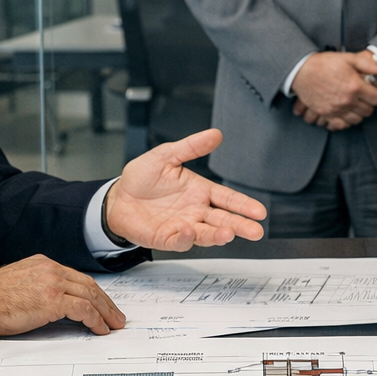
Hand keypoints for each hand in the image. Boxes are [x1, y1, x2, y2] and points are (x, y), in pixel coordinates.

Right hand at [0, 254, 125, 335]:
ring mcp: (52, 283)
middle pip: (89, 285)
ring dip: (106, 312)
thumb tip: (52, 304)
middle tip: (116, 316)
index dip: (93, 293)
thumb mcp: (19, 284)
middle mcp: (51, 269)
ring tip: (113, 325)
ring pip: (90, 296)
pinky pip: (83, 309)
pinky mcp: (52, 300)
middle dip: (106, 302)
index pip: (77, 278)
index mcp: (43, 264)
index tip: (102, 304)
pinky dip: (95, 320)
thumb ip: (38, 287)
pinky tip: (99, 329)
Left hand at [105, 128, 265, 249]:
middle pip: (223, 220)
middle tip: (256, 231)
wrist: (117, 197)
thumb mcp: (166, 155)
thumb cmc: (142, 178)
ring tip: (229, 233)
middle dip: (240, 226)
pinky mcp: (165, 238)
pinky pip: (178, 241)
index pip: (227, 199)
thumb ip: (191, 147)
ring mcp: (182, 226)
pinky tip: (189, 230)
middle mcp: (195, 211)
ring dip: (218, 235)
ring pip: (205, 234)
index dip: (244, 205)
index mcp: (199, 191)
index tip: (259, 211)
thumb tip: (215, 134)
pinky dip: (185, 238)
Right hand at [292, 51, 376, 128]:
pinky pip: (341, 125)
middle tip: (364, 97)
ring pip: (356, 120)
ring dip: (358, 113)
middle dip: (369, 104)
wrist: (301, 71)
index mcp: (355, 86)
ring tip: (355, 105)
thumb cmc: (324, 63)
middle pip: (368, 111)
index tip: (373, 92)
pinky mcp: (326, 114)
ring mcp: (336, 109)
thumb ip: (368, 65)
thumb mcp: (348, 59)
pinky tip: (345, 113)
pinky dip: (345, 121)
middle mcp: (347, 100)